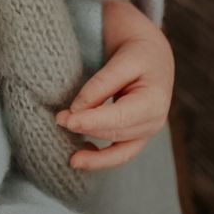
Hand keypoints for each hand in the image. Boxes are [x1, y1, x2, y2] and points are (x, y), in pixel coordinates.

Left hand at [57, 2, 174, 171]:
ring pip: (119, 152)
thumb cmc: (138, 53)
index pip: (119, 117)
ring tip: (70, 158)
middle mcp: (155, 121)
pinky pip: (120, 155)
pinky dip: (102, 160)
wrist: (153, 54)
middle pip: (116, 133)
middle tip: (58, 120)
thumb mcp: (122, 60)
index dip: (91, 122)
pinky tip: (82, 158)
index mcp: (154, 100)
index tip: (66, 120)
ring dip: (94, 155)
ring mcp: (148, 132)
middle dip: (86, 130)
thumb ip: (101, 84)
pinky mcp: (137, 136)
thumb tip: (77, 110)